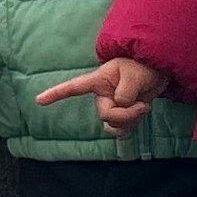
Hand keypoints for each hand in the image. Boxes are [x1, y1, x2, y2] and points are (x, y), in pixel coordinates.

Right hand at [38, 56, 164, 137]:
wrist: (158, 72)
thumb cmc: (143, 67)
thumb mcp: (135, 75)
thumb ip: (125, 92)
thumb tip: (120, 106)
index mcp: (98, 81)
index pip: (73, 88)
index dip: (56, 94)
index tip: (38, 100)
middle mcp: (102, 95)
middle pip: (105, 116)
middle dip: (125, 115)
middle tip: (142, 106)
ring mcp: (111, 105)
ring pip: (113, 126)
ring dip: (131, 121)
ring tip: (143, 106)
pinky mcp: (122, 115)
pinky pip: (122, 129)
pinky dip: (133, 124)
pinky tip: (141, 112)